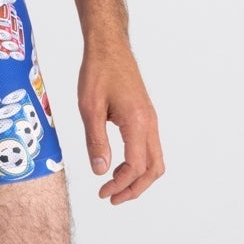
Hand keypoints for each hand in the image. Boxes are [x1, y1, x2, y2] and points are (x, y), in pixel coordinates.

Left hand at [78, 40, 164, 203]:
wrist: (109, 46)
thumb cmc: (98, 71)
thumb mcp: (89, 108)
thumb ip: (96, 141)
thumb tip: (100, 170)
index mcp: (137, 122)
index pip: (136, 166)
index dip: (120, 184)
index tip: (102, 192)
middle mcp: (150, 122)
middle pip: (153, 169)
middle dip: (135, 188)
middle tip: (111, 198)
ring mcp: (150, 119)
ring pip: (154, 159)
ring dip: (137, 177)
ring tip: (113, 184)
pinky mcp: (146, 115)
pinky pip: (149, 147)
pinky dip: (138, 163)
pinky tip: (118, 164)